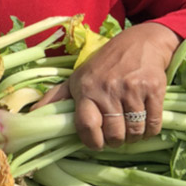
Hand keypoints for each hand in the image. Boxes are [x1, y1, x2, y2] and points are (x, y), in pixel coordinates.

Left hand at [33, 22, 180, 149]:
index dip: (92, 141)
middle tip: (115, 135)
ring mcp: (131, 89)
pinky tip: (144, 124)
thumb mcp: (77, 77)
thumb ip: (57, 97)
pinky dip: (150, 131)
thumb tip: (33, 114)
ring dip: (133, 137)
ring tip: (129, 130)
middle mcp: (107, 88)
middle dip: (115, 141)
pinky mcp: (153, 89)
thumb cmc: (104, 64)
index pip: (86, 125)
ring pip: (134, 132)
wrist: (139, 43)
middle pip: (113, 134)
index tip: (96, 143)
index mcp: (85, 87)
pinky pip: (153, 124)